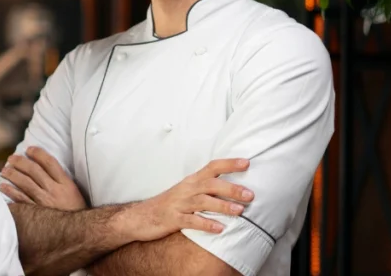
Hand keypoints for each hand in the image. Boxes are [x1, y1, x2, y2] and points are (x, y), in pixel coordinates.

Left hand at [0, 146, 86, 210]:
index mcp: (65, 184)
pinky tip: (3, 187)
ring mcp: (44, 202)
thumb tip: (45, 167)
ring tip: (4, 170)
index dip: (38, 154)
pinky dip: (10, 192)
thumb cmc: (76, 211)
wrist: (80, 232)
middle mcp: (54, 191)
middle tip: (11, 158)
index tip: (29, 149)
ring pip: (25, 183)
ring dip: (13, 174)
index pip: (50, 163)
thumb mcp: (74, 192)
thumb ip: (62, 180)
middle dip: (21, 162)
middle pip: (34, 171)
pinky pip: (20, 200)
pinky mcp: (37, 213)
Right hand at [121, 158, 253, 242]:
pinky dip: (206, 224)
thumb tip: (233, 189)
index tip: (247, 163)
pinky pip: (191, 221)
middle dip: (231, 188)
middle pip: (211, 184)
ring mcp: (179, 204)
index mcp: (192, 181)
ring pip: (203, 202)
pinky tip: (219, 228)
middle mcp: (187, 189)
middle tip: (250, 195)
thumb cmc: (168, 204)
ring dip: (222, 206)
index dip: (229, 164)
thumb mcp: (186, 191)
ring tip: (239, 211)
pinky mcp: (173, 219)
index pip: (212, 167)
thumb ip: (206, 188)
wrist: (140, 217)